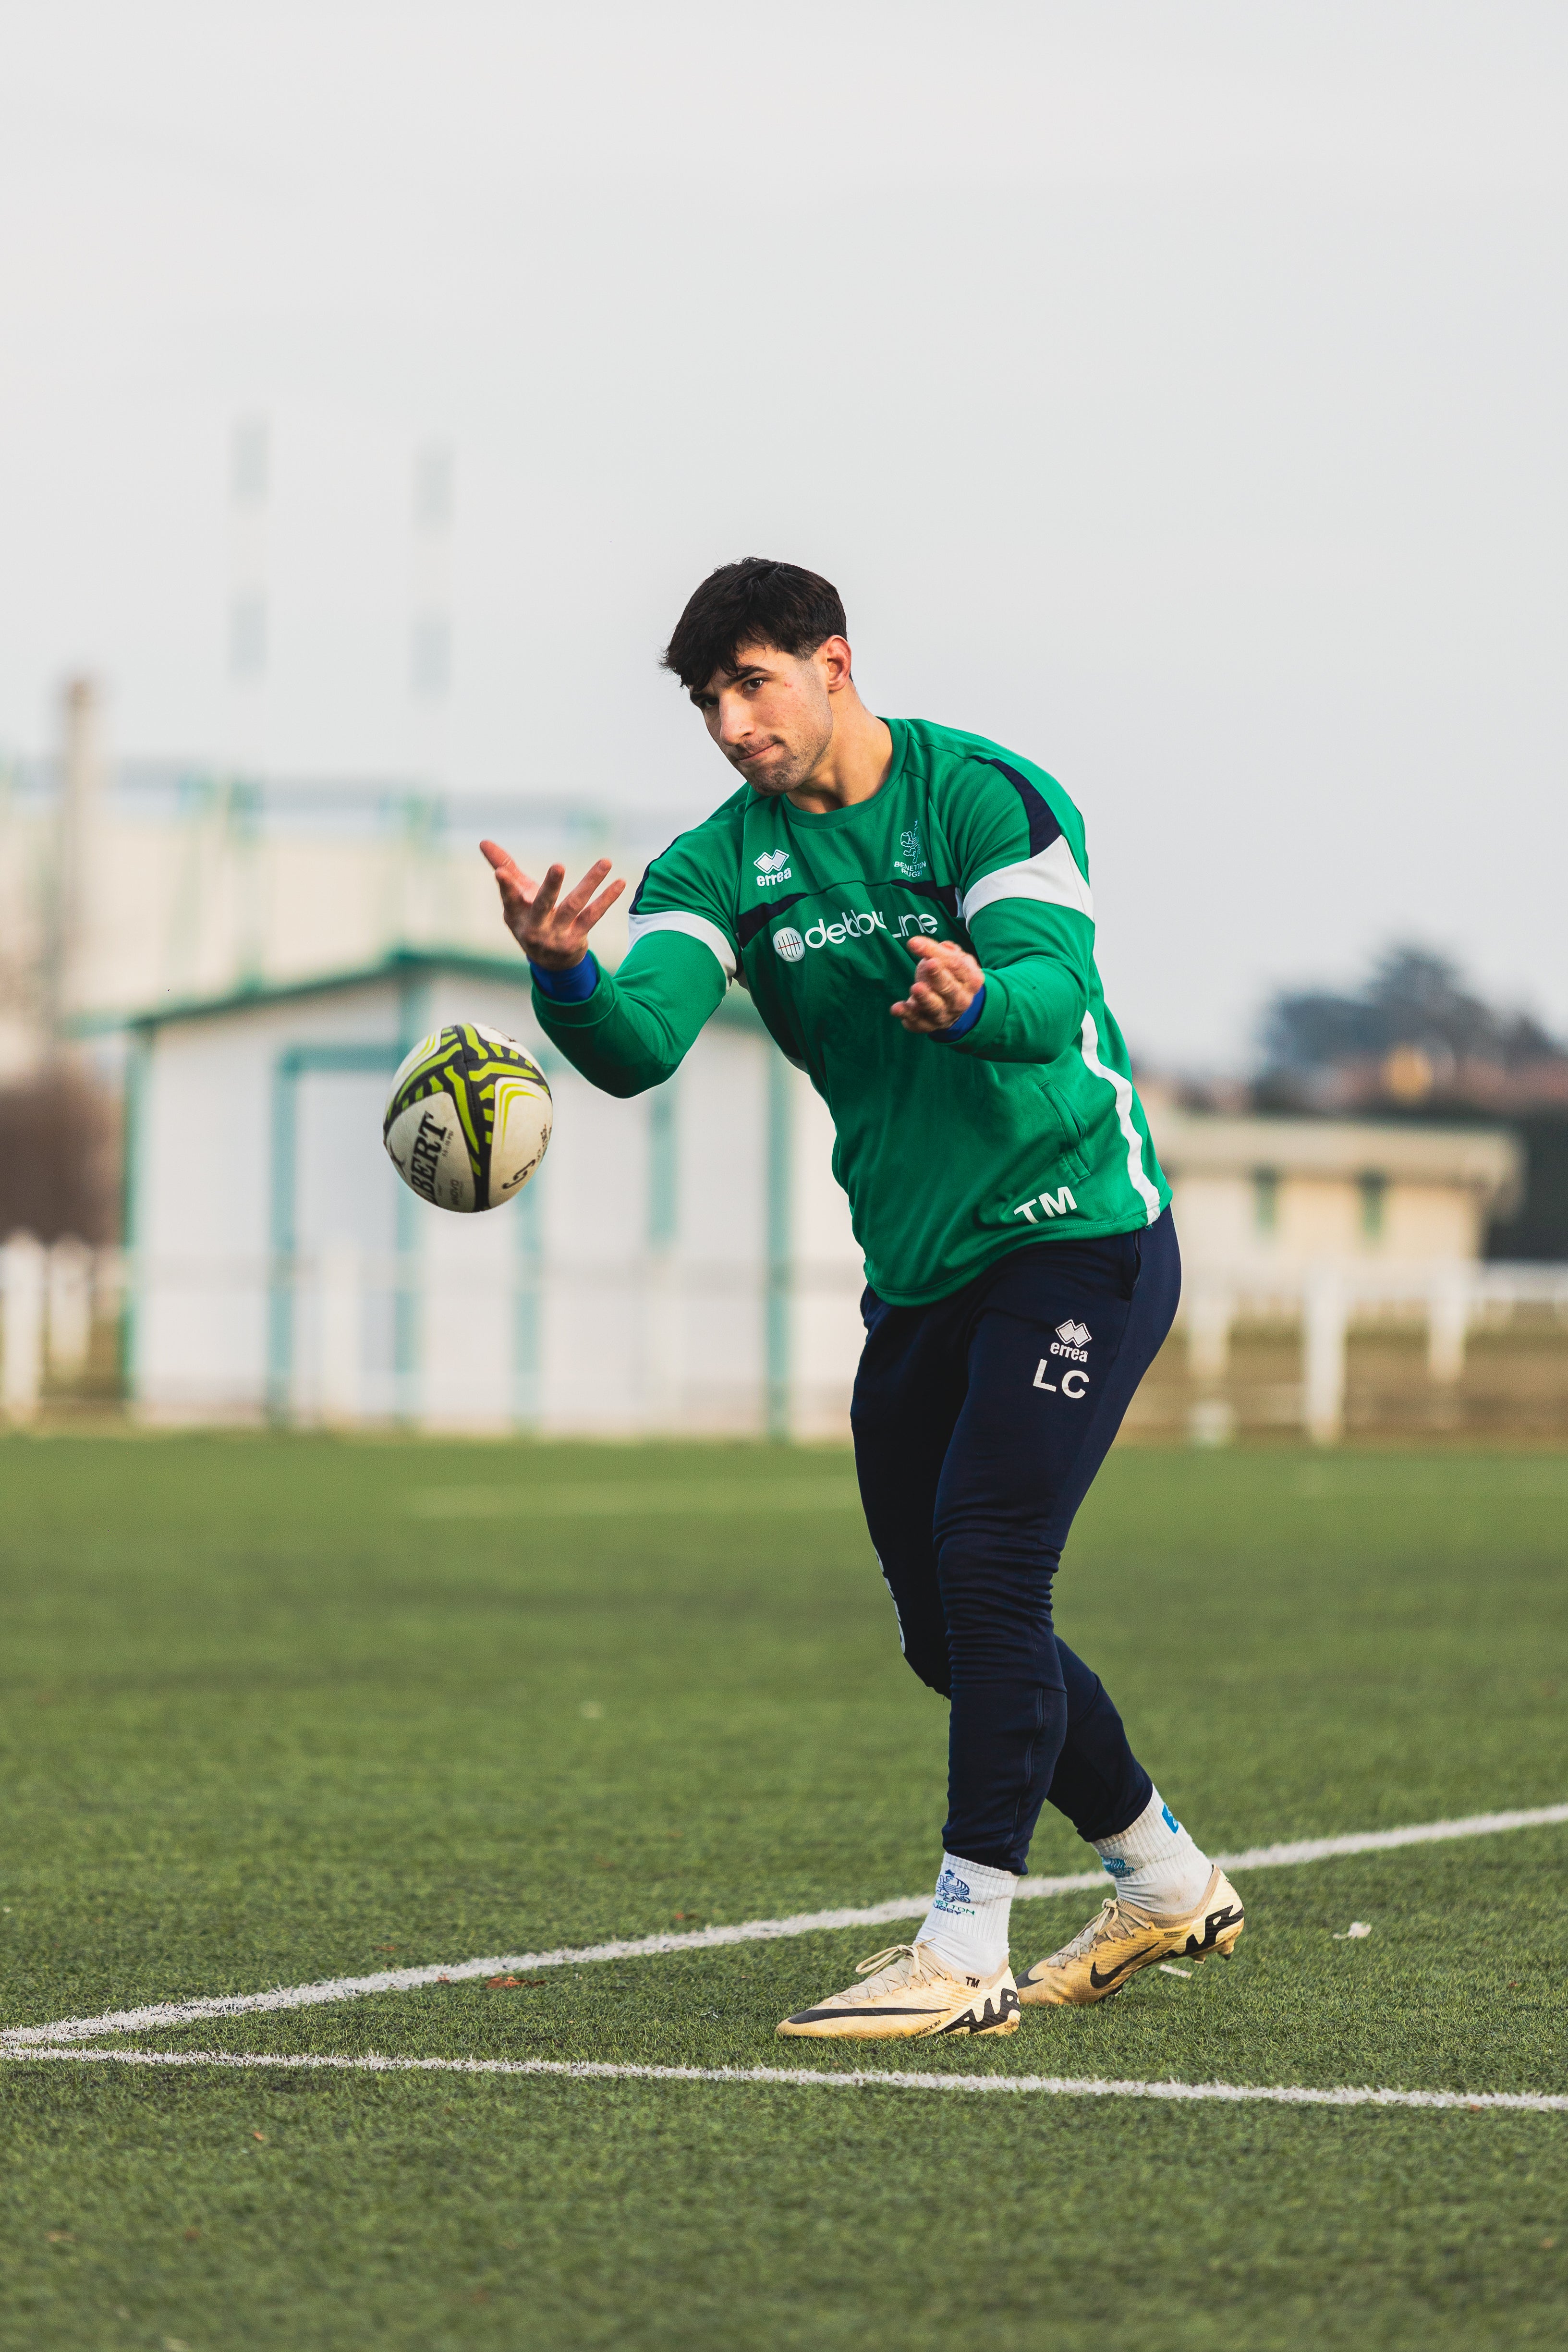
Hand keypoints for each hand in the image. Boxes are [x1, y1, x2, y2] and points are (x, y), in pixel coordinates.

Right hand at [481, 839, 625, 969]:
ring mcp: (557, 935)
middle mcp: (535, 927)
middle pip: (543, 904)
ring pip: (574, 906)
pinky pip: (593, 916)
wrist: (549, 962)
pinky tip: (619, 882)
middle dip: (550, 886)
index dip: (505, 886)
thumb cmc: (529, 918)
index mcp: (516, 914)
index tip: (500, 873)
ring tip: (605, 862)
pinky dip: (607, 898)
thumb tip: (482, 840)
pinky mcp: (576, 939)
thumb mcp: (515, 897)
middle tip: (558, 866)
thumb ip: (504, 868)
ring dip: (590, 883)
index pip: (509, 898)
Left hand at [890, 935, 983, 1033]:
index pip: (955, 964)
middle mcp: (961, 1000)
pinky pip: (918, 1023)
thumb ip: (947, 952)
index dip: (936, 952)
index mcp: (972, 980)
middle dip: (939, 976)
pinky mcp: (929, 1025)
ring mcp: (945, 1015)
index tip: (913, 942)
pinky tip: (897, 1008)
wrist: (953, 1006)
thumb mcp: (953, 960)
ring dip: (925, 998)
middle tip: (928, 964)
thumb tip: (945, 946)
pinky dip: (907, 1016)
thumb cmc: (950, 976)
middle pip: (950, 988)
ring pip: (935, 1008)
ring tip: (915, 987)